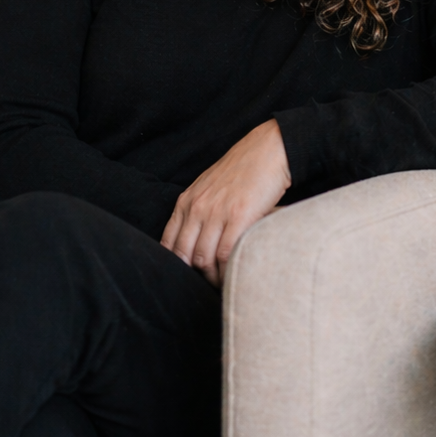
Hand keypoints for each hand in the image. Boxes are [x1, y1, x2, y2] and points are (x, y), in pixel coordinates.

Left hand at [161, 120, 290, 285]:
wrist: (267, 151)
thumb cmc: (241, 172)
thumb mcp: (208, 188)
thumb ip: (197, 211)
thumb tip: (194, 243)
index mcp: (186, 201)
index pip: (168, 244)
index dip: (175, 267)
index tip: (186, 279)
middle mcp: (196, 207)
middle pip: (184, 256)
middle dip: (195, 277)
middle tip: (208, 285)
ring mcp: (216, 212)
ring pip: (204, 259)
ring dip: (213, 278)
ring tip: (223, 284)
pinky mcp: (239, 216)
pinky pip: (226, 255)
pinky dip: (228, 271)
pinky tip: (235, 275)